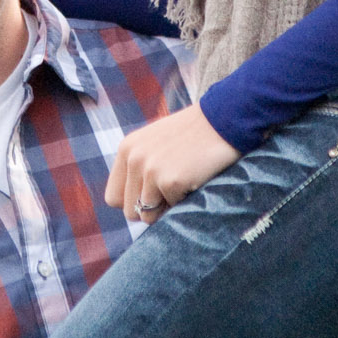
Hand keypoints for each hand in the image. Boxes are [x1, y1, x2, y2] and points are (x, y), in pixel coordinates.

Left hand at [104, 103, 239, 221]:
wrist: (224, 120)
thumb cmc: (193, 134)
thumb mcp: (155, 142)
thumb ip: (139, 166)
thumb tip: (133, 205)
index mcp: (127, 150)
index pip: (113, 198)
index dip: (134, 202)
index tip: (152, 196)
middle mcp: (134, 159)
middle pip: (129, 211)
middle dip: (151, 209)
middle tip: (172, 191)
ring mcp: (151, 169)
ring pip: (148, 217)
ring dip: (167, 208)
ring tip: (183, 184)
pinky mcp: (170, 180)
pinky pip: (173, 210)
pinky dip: (185, 201)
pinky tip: (195, 179)